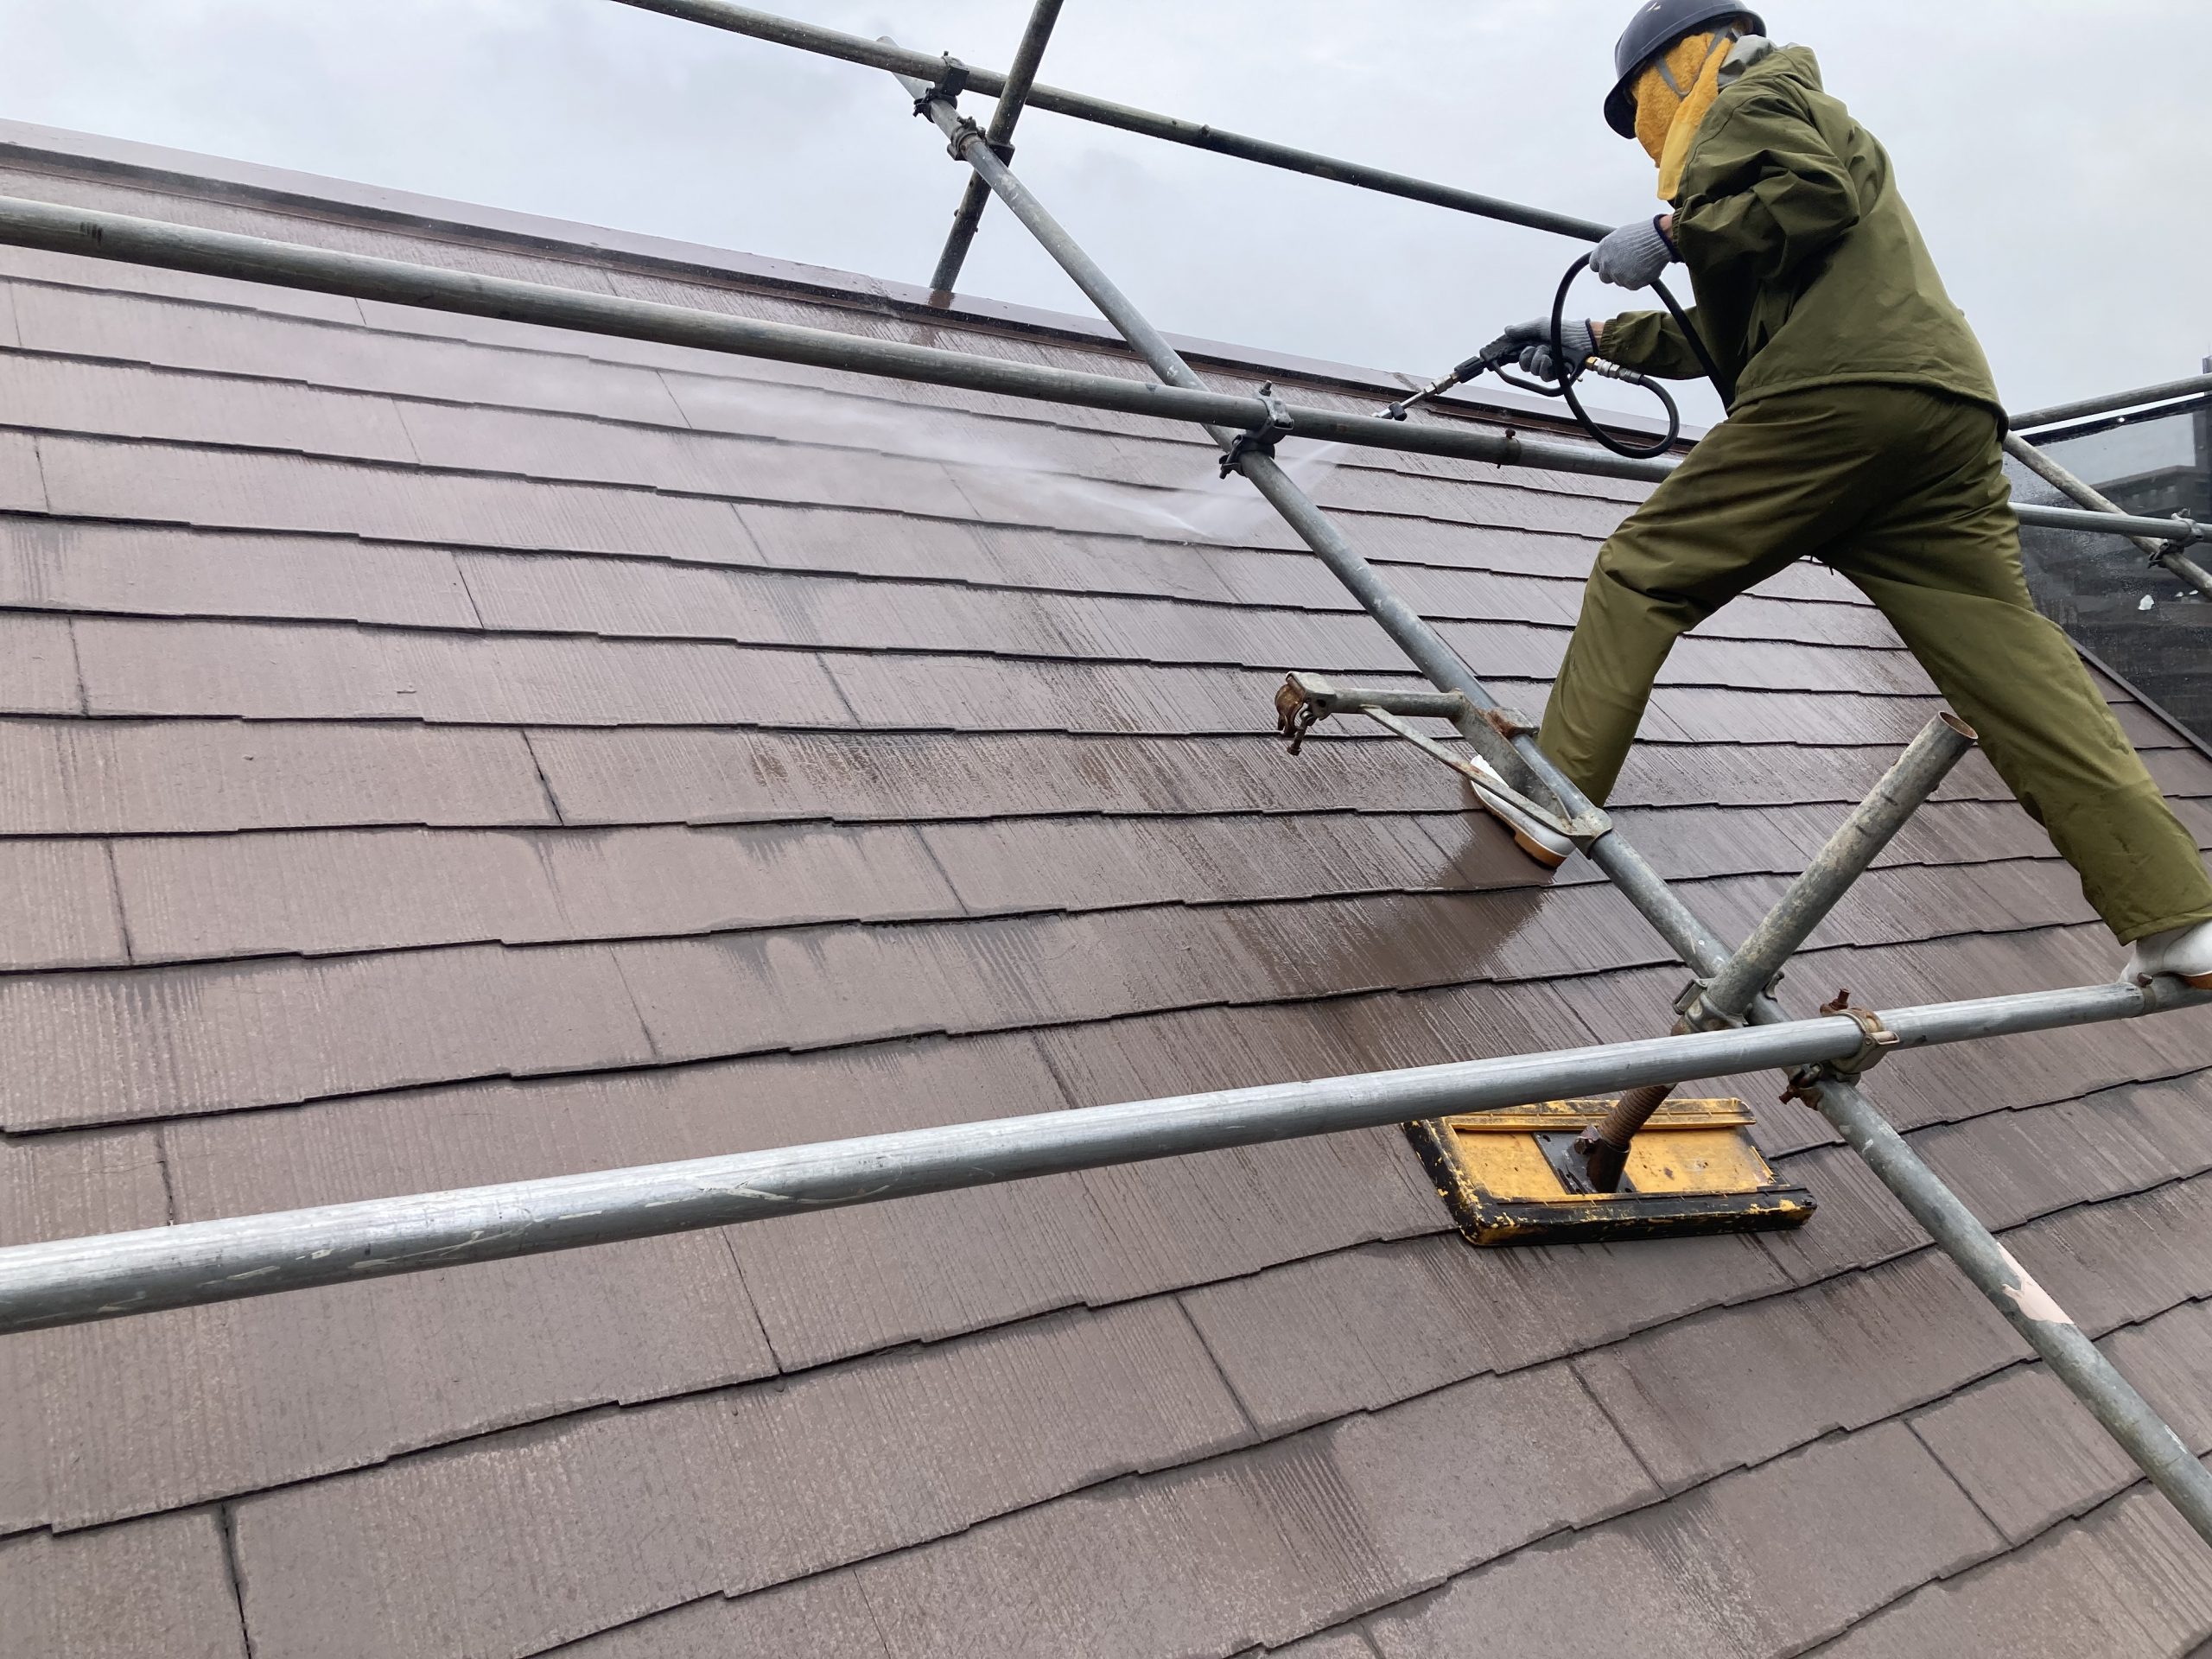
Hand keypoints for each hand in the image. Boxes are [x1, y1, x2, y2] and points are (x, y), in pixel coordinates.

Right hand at [1480, 317, 1595, 383]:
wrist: (1583, 340)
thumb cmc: (1565, 330)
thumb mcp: (1540, 325)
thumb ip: (1523, 329)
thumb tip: (1506, 330)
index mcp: (1534, 344)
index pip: (1517, 353)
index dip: (1509, 356)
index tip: (1499, 358)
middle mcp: (1539, 356)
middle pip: (1522, 365)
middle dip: (1528, 356)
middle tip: (1538, 348)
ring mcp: (1547, 366)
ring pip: (1532, 371)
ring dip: (1539, 361)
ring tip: (1549, 353)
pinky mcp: (1556, 375)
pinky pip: (1543, 377)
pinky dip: (1547, 368)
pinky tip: (1553, 361)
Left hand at [1589, 214, 1677, 288]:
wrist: (1659, 239)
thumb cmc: (1642, 234)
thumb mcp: (1620, 236)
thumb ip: (1611, 249)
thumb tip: (1609, 255)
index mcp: (1602, 251)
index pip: (1594, 265)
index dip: (1603, 265)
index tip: (1610, 264)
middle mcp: (1607, 265)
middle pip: (1604, 278)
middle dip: (1613, 274)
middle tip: (1626, 266)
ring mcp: (1618, 276)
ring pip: (1620, 282)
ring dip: (1628, 276)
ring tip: (1641, 262)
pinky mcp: (1631, 284)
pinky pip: (1633, 285)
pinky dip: (1639, 279)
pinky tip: (1646, 267)